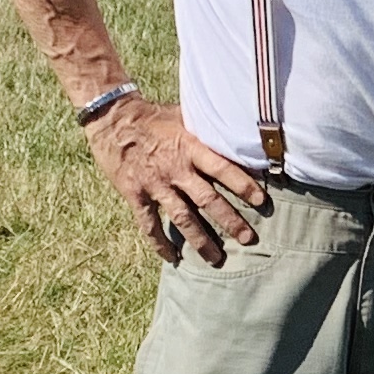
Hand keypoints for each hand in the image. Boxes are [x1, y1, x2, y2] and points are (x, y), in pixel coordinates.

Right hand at [93, 98, 269, 264]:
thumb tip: (238, 135)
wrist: (112, 118)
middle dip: (229, 221)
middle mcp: (175, 168)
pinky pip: (149, 224)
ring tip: (216, 258)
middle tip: (248, 239)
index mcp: (190, 147)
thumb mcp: (183, 115)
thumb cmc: (152, 116)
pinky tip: (172, 257)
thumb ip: (206, 130)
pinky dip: (160, 242)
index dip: (243, 185)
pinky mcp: (135, 194)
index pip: (223, 168)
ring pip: (182, 218)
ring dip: (200, 240)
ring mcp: (154, 184)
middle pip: (207, 200)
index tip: (261, 201)